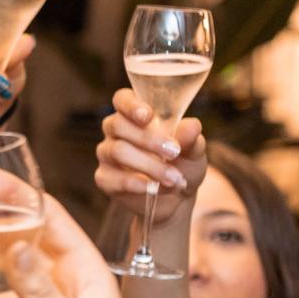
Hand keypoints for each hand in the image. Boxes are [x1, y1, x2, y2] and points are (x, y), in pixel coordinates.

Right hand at [96, 89, 203, 221]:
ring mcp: (107, 154)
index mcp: (135, 115)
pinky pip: (115, 179)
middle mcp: (116, 131)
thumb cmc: (182, 164)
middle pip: (118, 125)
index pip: (122, 99)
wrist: (176, 198)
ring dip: (150, 166)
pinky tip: (155, 189)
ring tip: (174, 178)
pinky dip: (138, 184)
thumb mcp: (194, 151)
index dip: (131, 105)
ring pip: (118, 151)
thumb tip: (192, 126)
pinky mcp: (105, 179)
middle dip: (148, 139)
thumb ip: (191, 139)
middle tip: (174, 152)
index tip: (147, 116)